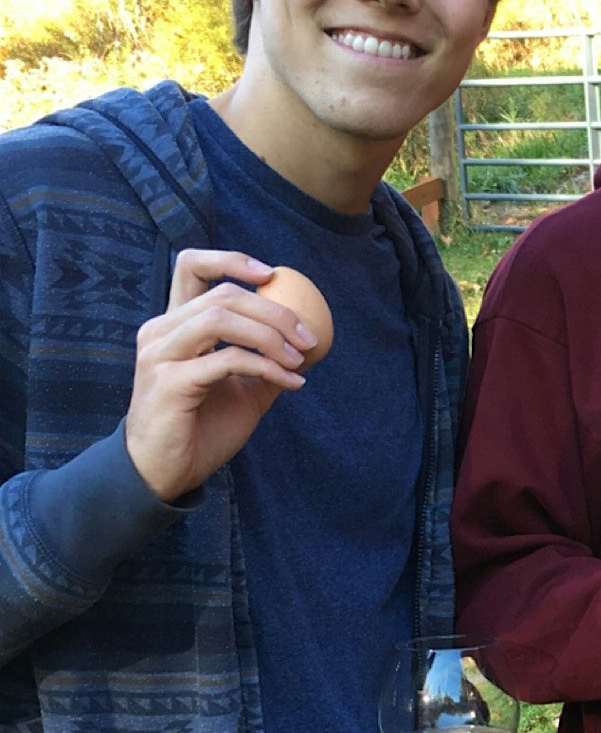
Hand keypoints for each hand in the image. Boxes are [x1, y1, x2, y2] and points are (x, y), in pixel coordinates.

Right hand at [124, 249, 321, 501]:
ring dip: (270, 336)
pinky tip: (291, 382)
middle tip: (308, 338)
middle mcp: (162, 331)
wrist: (168, 471)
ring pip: (221, 319)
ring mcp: (160, 354)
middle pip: (223, 295)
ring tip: (298, 359)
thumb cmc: (202, 427)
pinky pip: (228, 360)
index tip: (272, 275)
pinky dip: (268, 367)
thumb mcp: (243, 389)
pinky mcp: (169, 382)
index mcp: (176, 325)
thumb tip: (308, 344)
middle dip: (275, 311)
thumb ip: (266, 361)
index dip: (231, 261)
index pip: (191, 267)